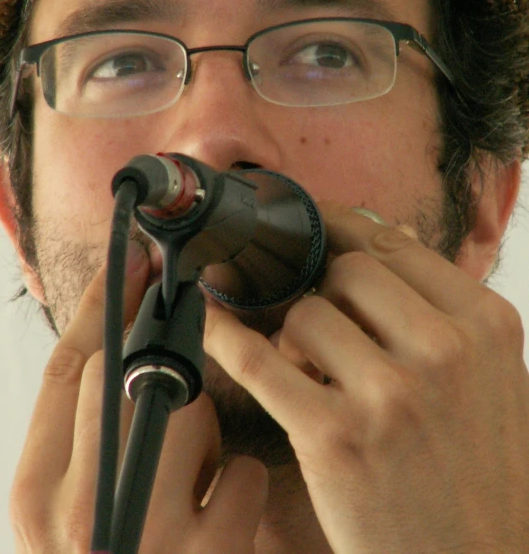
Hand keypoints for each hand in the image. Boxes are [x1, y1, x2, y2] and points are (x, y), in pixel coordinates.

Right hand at [10, 242, 266, 552]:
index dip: (104, 304)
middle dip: (154, 372)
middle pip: (125, 373)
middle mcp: (80, 517)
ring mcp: (150, 538)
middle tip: (169, 401)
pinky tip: (224, 520)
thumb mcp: (70, 504)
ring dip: (197, 430)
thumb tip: (113, 325)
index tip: (135, 260)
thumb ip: (80, 424)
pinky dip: (240, 485)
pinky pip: (242, 471)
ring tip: (188, 480)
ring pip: (186, 406)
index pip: (65, 364)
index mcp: (33, 496)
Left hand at [205, 203, 528, 552]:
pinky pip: (257, 359)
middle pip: (345, 270)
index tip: (316, 232)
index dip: (343, 231)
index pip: (394, 245)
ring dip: (294, 335)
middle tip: (321, 322)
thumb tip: (391, 233)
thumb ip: (442, 305)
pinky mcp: (334, 437)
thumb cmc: (482, 471)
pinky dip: (226, 335)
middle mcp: (443, 350)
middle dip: (323, 290)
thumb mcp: (490, 376)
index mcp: (485, 324)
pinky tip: (214, 322)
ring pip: (304, 313)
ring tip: (312, 370)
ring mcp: (388, 395)